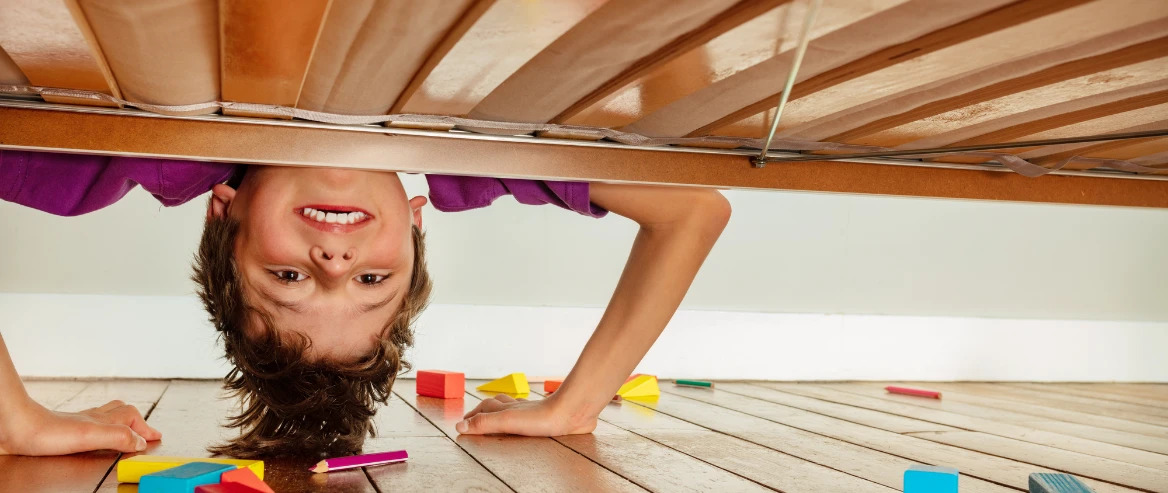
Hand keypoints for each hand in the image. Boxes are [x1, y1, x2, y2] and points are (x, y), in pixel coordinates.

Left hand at [0, 399, 161, 455]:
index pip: (132, 418)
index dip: (145, 428)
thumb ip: (118, 437)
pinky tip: (89, 434)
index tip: (154, 438)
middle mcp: (91, 419)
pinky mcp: (62, 430)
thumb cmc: (47, 432)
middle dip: (136, 419)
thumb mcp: (90, 436)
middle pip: (121, 411)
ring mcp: (76, 423)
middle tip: (144, 430)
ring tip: (124, 427)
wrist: (17, 427)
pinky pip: (88, 423)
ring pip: (105, 415)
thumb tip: (140, 442)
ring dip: (119, 420)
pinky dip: (98, 426)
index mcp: (101, 420)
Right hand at [456, 394, 596, 435]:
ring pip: (514, 407)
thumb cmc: (542, 417)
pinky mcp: (548, 420)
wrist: (573, 412)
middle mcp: (519, 408)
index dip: (472, 416)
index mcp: (507, 408)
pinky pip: (533, 417)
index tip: (463, 423)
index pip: (484, 409)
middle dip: (485, 410)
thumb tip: (461, 427)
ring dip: (504, 409)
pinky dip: (526, 417)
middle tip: (476, 417)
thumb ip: (484, 424)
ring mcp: (534, 412)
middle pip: (497, 405)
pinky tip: (530, 421)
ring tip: (499, 413)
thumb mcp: (507, 421)